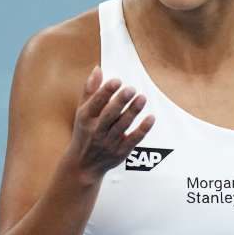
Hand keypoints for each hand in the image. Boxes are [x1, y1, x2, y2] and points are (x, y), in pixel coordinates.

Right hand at [67, 66, 153, 184]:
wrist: (83, 165)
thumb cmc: (84, 132)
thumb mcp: (82, 112)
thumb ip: (90, 90)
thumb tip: (98, 69)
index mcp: (85, 118)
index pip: (96, 103)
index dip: (106, 92)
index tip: (117, 80)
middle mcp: (96, 131)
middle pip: (109, 114)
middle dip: (120, 101)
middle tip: (131, 88)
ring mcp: (108, 142)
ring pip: (122, 126)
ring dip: (133, 112)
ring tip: (142, 98)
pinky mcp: (121, 152)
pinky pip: (133, 139)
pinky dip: (143, 129)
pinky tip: (151, 117)